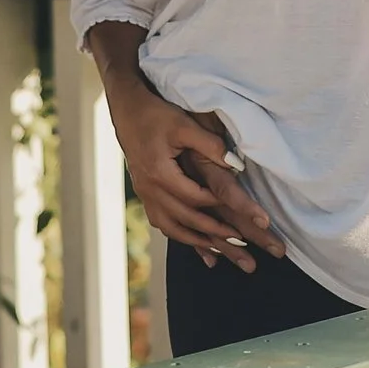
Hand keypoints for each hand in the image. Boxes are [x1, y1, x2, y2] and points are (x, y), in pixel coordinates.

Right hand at [103, 80, 285, 273]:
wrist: (127, 111)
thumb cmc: (157, 114)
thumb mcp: (184, 125)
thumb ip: (210, 144)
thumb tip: (236, 164)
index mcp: (160, 173)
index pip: (195, 199)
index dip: (220, 211)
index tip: (241, 223)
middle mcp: (151, 189)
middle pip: (185, 220)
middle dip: (215, 236)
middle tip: (241, 247)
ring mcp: (146, 194)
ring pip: (172, 226)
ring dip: (197, 241)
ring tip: (221, 255)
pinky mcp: (146, 194)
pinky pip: (163, 222)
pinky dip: (181, 235)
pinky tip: (195, 244)